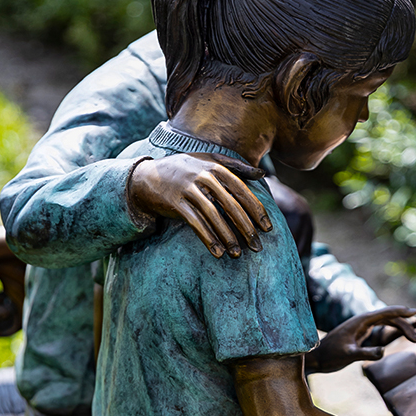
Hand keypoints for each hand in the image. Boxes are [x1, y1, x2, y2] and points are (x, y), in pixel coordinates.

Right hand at [128, 152, 272, 257]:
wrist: (147, 176)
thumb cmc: (185, 169)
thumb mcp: (209, 161)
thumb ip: (236, 166)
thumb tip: (262, 174)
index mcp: (215, 167)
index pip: (242, 190)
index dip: (256, 210)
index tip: (268, 228)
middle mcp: (203, 176)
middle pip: (231, 205)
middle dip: (246, 228)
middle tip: (258, 246)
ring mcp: (188, 189)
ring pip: (213, 216)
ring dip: (227, 237)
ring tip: (238, 254)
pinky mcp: (175, 203)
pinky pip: (195, 223)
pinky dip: (208, 238)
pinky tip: (217, 253)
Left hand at [305, 306, 415, 373]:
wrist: (317, 358)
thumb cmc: (330, 355)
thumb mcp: (348, 355)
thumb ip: (365, 353)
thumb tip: (384, 351)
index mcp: (361, 321)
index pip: (385, 312)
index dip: (402, 311)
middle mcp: (363, 321)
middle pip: (390, 317)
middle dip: (406, 325)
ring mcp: (363, 326)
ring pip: (388, 322)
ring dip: (402, 328)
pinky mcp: (362, 333)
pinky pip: (382, 327)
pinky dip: (394, 330)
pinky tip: (402, 334)